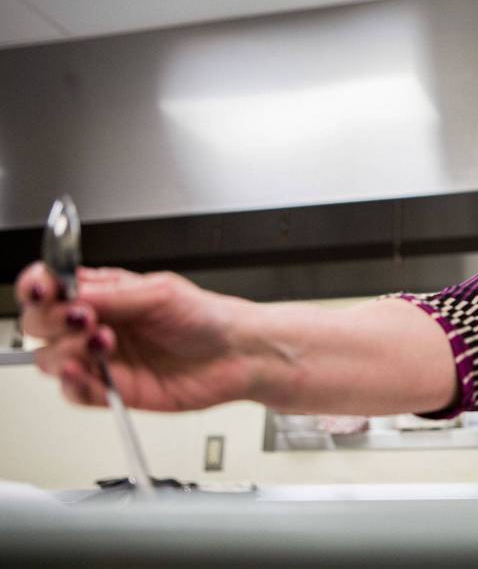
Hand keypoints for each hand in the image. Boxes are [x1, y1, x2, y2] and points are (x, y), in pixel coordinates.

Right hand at [16, 263, 252, 410]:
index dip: (38, 287)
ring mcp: (102, 359)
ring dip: (66, 351)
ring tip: (102, 343)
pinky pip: (76, 392)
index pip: (51, 287)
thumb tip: (74, 293)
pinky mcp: (113, 390)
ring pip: (51, 360)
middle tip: (81, 318)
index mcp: (104, 293)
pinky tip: (87, 371)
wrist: (238, 354)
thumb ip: (115, 295)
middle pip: (41, 325)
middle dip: (51, 320)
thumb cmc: (206, 317)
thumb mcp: (162, 293)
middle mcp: (96, 325)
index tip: (46, 290)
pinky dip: (74, 383)